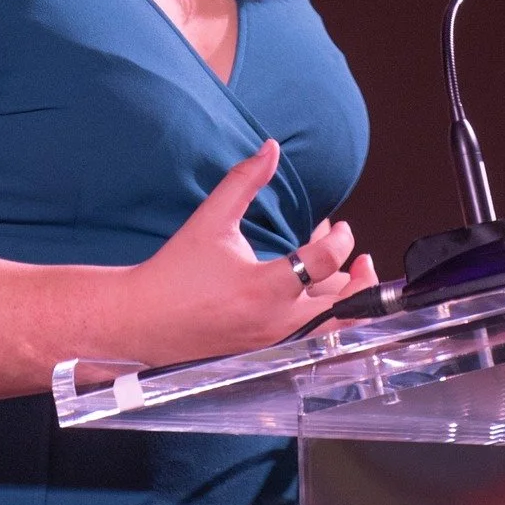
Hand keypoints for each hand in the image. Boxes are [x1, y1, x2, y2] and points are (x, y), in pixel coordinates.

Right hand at [121, 140, 380, 366]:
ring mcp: (275, 345)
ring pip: (333, 329)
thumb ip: (244, 181)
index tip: (338, 227)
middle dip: (361, 279)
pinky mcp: (269, 356)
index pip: (325, 261)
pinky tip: (322, 299)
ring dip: (348, 302)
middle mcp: (276, 322)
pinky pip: (313, 339)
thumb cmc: (176, 272)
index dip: (341, 239)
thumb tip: (271, 148)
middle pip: (344, 306)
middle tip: (360, 256)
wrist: (143, 319)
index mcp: (264, 288)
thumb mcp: (211, 220)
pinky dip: (327, 319)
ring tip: (350, 277)